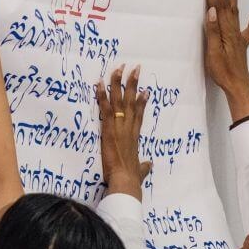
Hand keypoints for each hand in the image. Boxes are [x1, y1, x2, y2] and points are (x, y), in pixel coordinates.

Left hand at [96, 64, 150, 200]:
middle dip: (133, 84)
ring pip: (120, 100)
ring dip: (119, 83)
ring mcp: (119, 127)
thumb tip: (148, 165)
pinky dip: (102, 95)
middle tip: (134, 68)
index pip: (139, 115)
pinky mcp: (108, 129)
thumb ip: (143, 167)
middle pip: (132, 101)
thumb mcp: (140, 171)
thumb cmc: (131, 178)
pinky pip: (105, 108)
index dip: (142, 102)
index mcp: (135, 137)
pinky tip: (100, 83)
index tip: (144, 91)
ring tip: (119, 68)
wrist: (125, 180)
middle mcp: (129, 128)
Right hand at [204, 0, 248, 106]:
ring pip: (236, 10)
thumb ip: (213, 31)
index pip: (217, 6)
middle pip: (226, 3)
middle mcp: (233, 30)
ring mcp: (239, 36)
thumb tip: (212, 10)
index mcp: (225, 31)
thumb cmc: (223, 72)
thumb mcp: (213, 53)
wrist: (238, 86)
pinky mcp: (242, 43)